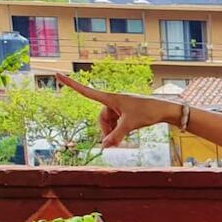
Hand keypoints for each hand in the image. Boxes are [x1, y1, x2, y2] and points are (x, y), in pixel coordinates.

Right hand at [55, 73, 179, 148]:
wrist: (164, 109)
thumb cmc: (148, 112)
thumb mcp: (130, 125)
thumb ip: (116, 136)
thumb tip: (104, 146)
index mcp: (110, 98)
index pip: (86, 91)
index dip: (71, 84)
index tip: (57, 75)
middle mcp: (112, 100)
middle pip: (101, 117)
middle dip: (105, 130)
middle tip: (113, 144)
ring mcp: (119, 106)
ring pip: (109, 122)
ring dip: (112, 132)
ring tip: (123, 141)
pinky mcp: (125, 111)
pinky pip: (116, 122)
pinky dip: (118, 130)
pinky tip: (127, 136)